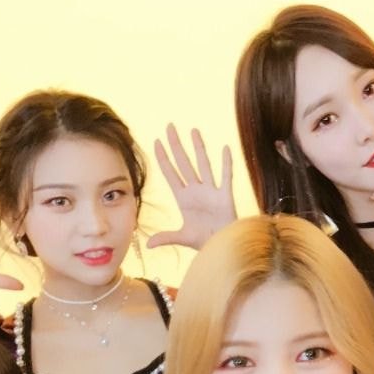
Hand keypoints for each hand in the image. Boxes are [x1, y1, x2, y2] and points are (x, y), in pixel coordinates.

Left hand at [147, 125, 236, 249]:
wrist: (224, 247)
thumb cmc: (205, 241)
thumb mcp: (183, 237)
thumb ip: (166, 237)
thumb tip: (148, 244)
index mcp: (183, 198)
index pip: (170, 173)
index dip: (163, 158)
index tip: (156, 141)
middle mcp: (196, 190)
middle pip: (184, 163)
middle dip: (176, 145)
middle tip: (169, 126)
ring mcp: (211, 191)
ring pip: (203, 165)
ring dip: (198, 148)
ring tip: (193, 130)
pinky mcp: (225, 197)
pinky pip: (225, 177)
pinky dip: (226, 164)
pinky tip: (224, 149)